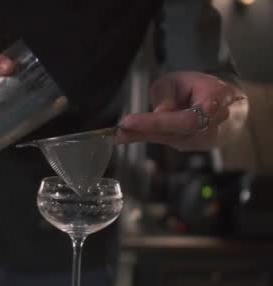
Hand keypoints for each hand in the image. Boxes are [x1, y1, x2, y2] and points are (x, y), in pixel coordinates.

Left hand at [115, 71, 247, 150]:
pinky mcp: (188, 146)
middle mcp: (210, 127)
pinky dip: (144, 137)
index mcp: (215, 104)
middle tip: (117, 131)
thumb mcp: (182, 80)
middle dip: (142, 131)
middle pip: (173, 133)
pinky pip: (164, 141)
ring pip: (167, 139)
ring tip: (116, 134)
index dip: (155, 122)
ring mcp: (200, 141)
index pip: (183, 119)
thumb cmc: (202, 89)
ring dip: (139, 137)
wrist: (229, 108)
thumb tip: (158, 113)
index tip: (129, 121)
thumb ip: (168, 94)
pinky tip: (124, 136)